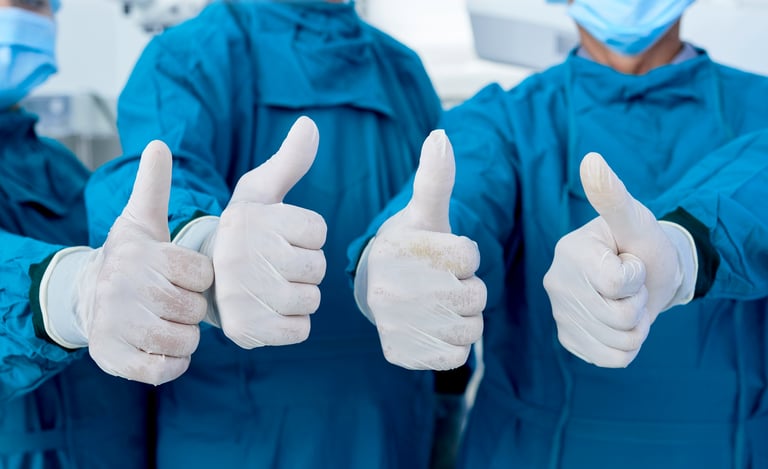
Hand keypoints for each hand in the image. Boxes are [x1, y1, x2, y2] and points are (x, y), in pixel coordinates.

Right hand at [42, 140, 213, 384]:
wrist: (86, 296)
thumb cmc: (129, 257)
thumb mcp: (140, 221)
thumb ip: (154, 186)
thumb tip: (158, 144)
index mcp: (142, 255)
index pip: (201, 274)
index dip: (199, 279)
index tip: (182, 276)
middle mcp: (124, 289)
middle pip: (194, 310)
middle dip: (192, 308)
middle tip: (175, 301)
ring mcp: (117, 326)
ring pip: (182, 340)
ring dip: (185, 336)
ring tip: (170, 322)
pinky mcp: (113, 359)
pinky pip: (164, 370)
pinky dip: (172, 362)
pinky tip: (164, 347)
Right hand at [197, 116, 326, 348]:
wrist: (205, 280)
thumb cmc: (244, 232)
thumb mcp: (260, 193)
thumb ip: (289, 161)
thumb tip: (310, 124)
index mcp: (250, 220)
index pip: (318, 231)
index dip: (306, 235)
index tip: (279, 236)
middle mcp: (243, 257)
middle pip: (318, 267)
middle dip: (304, 266)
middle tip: (275, 265)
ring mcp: (243, 296)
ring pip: (311, 299)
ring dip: (300, 295)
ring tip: (272, 286)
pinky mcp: (247, 330)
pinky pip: (301, 330)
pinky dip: (293, 323)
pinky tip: (270, 310)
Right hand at [356, 130, 485, 369]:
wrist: (375, 287)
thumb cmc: (410, 246)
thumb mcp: (424, 212)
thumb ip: (436, 178)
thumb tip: (441, 137)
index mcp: (400, 251)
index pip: (471, 256)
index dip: (466, 254)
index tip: (444, 253)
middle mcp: (391, 291)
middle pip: (475, 295)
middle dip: (469, 287)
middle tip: (443, 281)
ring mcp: (395, 326)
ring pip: (470, 329)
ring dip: (465, 317)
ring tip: (441, 303)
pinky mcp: (400, 354)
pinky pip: (456, 356)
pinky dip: (454, 343)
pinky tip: (435, 326)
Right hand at [543, 152, 696, 366]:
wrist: (648, 276)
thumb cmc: (642, 243)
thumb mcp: (635, 221)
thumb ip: (613, 196)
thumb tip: (592, 160)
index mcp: (570, 253)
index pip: (618, 284)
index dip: (637, 276)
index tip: (631, 261)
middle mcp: (556, 283)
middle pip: (620, 317)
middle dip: (640, 304)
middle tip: (632, 286)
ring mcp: (560, 314)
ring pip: (619, 341)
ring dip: (637, 327)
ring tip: (628, 303)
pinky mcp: (569, 339)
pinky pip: (612, 359)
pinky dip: (627, 347)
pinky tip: (619, 323)